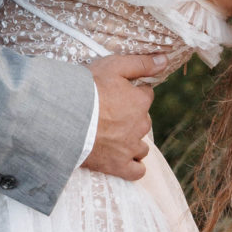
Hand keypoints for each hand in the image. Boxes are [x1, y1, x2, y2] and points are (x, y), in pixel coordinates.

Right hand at [81, 53, 157, 180]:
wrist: (65, 118)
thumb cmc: (87, 89)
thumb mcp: (114, 66)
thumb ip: (141, 63)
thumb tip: (165, 60)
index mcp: (141, 102)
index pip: (145, 95)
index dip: (132, 93)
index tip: (116, 94)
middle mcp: (140, 125)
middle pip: (143, 121)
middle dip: (132, 118)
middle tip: (110, 115)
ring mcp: (130, 148)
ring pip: (141, 146)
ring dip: (133, 142)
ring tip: (113, 137)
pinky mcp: (119, 166)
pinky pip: (137, 171)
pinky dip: (133, 166)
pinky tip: (125, 160)